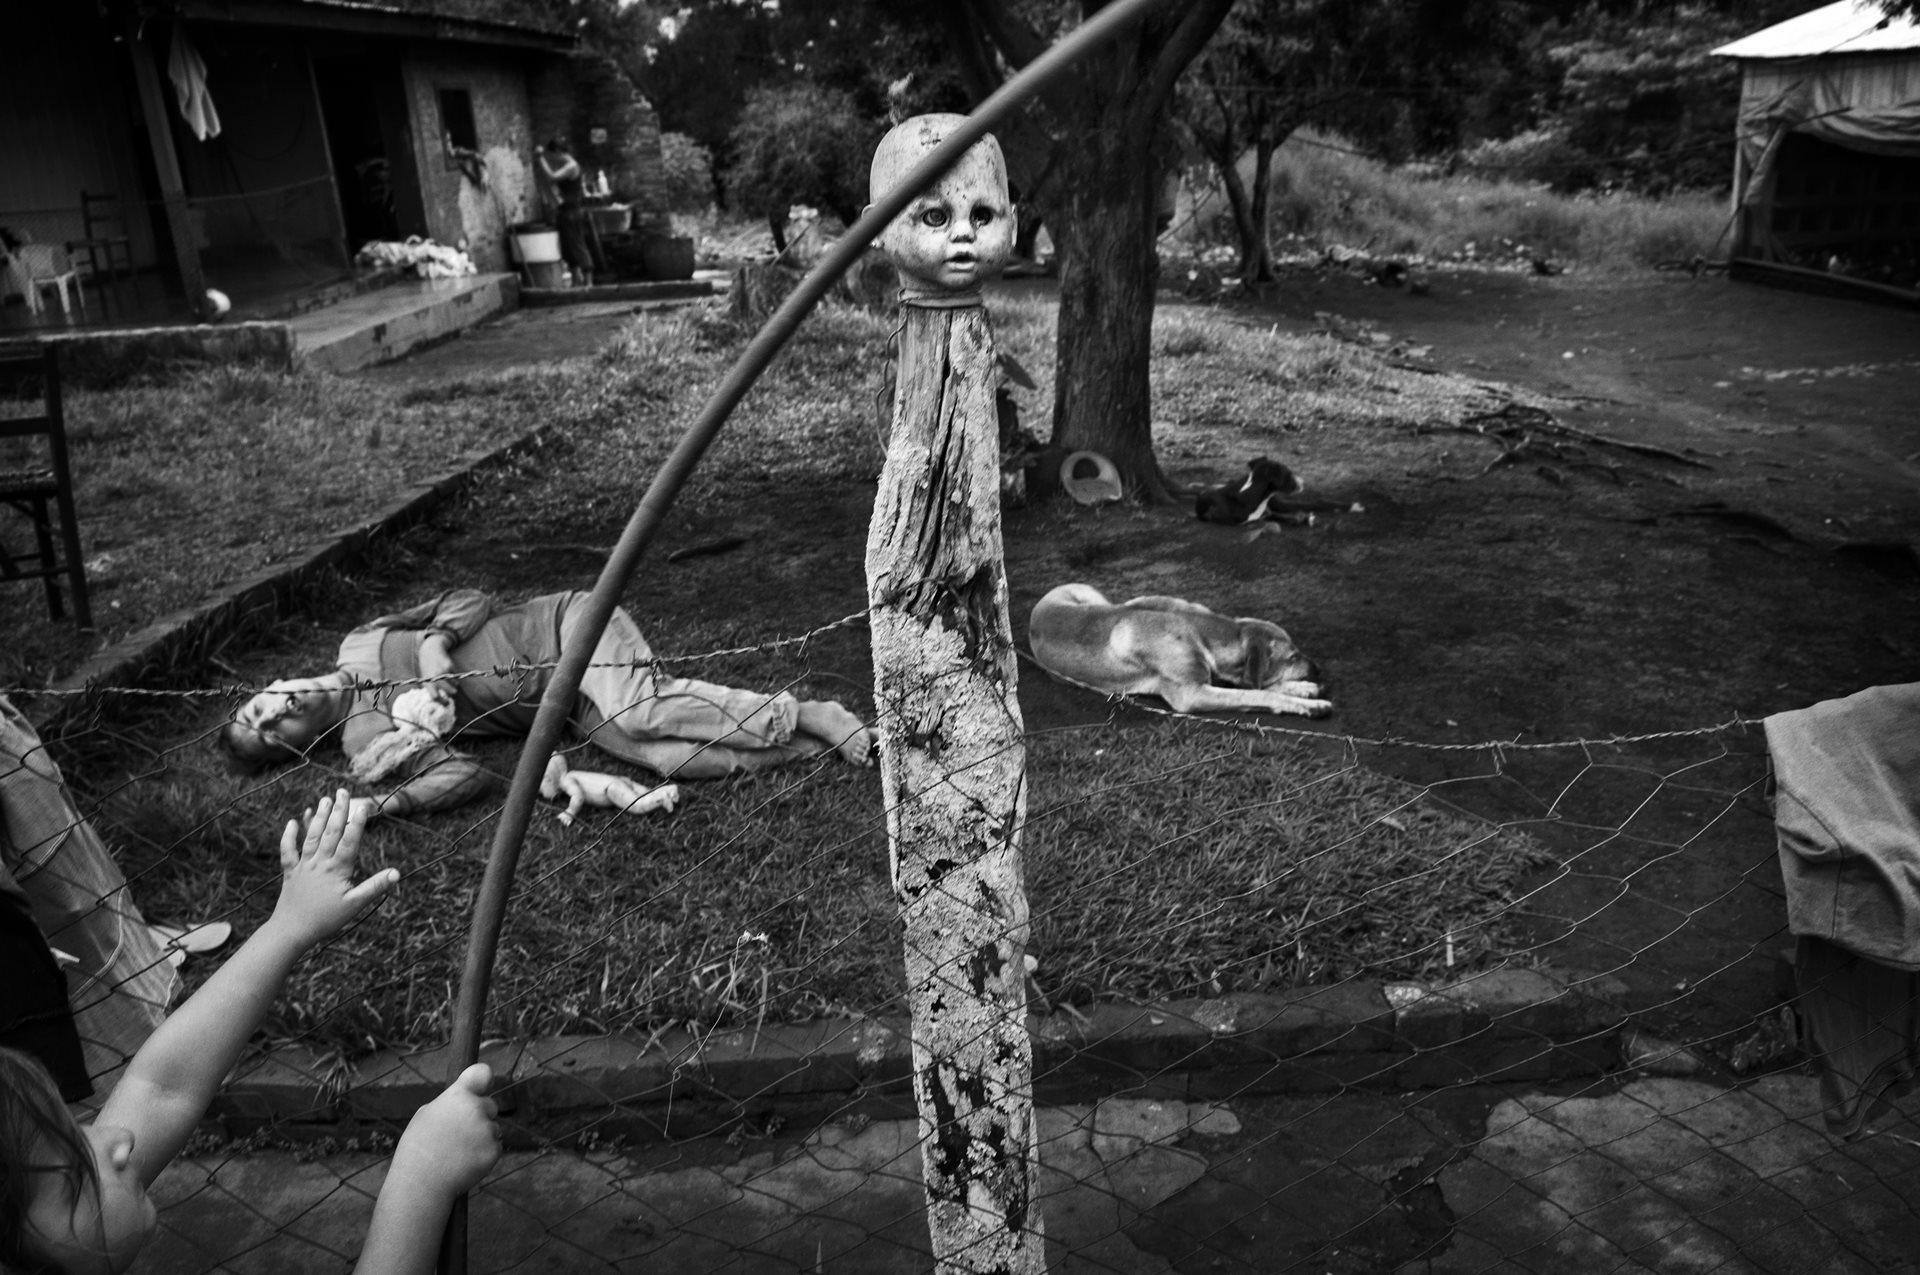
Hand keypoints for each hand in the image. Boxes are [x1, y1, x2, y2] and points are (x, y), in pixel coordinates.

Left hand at [271, 789, 398, 948]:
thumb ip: (375, 887)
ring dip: (319, 817)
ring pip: (312, 837)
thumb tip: (396, 873)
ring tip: (325, 800)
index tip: (364, 806)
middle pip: (331, 832)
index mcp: (337, 869)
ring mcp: (303, 866)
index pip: (350, 841)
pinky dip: (289, 836)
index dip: (358, 823)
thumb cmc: (326, 920)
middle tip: (342, 791)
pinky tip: (294, 821)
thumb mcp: (355, 905)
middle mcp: (319, 863)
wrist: (292, 930)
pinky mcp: (290, 873)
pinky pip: (288, 851)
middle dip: (338, 811)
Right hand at [392, 1063, 502, 1198]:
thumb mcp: (425, 1116)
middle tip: (459, 1135)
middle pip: (490, 1105)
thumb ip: (448, 1105)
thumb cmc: (417, 1150)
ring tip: (456, 1153)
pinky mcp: (494, 1150)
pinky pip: (495, 1147)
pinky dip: (484, 1154)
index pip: (482, 1073)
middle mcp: (476, 1108)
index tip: (483, 1084)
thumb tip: (462, 1102)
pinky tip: (464, 1163)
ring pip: (492, 1129)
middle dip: (481, 1116)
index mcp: (457, 1096)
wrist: (421, 1184)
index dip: (483, 1078)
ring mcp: (487, 1130)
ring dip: (481, 1137)